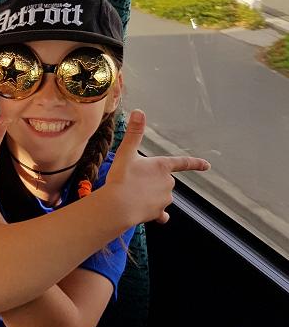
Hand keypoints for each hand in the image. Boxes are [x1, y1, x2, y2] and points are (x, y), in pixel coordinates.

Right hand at [106, 109, 209, 224]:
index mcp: (162, 166)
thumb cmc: (122, 178)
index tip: (207, 165)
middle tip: (134, 181)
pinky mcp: (159, 212)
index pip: (183, 163)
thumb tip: (139, 111)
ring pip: (162, 196)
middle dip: (153, 181)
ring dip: (152, 196)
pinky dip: (158, 215)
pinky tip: (149, 215)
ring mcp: (165, 199)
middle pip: (165, 180)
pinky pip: (161, 214)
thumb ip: (134, 133)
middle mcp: (168, 183)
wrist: (118, 205)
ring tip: (134, 195)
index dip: (196, 163)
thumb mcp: (126, 153)